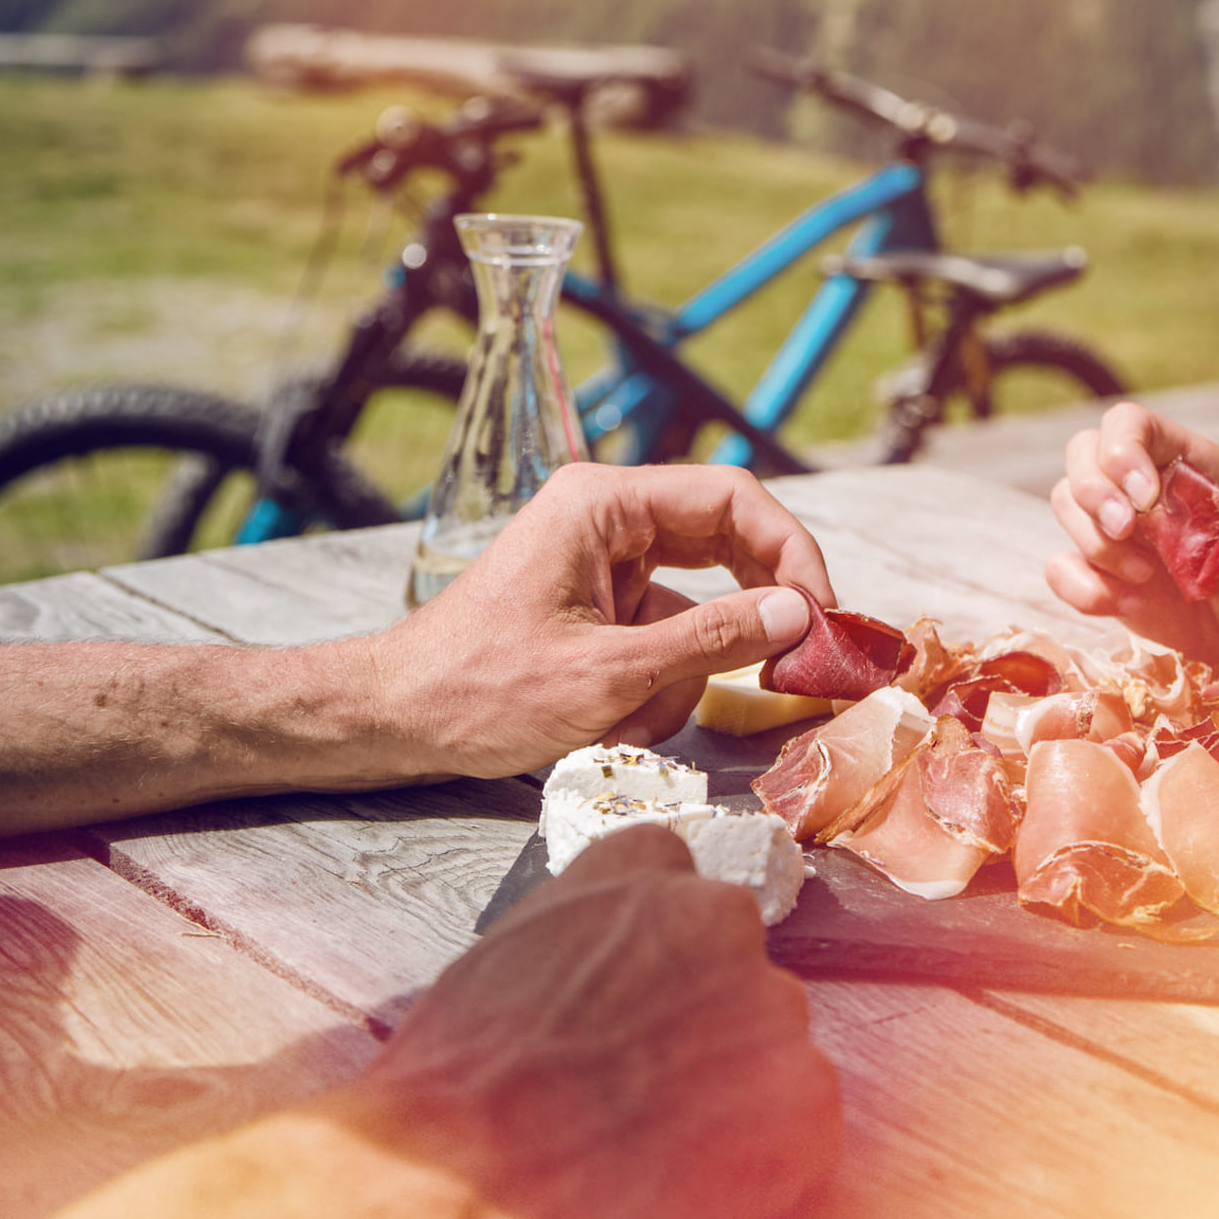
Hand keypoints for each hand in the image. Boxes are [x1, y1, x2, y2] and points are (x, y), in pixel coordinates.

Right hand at [350, 827, 840, 1218]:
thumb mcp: (507, 950)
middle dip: (702, 1025)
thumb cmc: (460, 1078)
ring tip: (654, 1152)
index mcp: (645, 868)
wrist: (467, 1177)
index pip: (681, 888)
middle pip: (735, 969)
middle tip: (642, 1094)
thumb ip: (585, 938)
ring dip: (732, 1094)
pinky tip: (688, 1190)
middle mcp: (722, 915)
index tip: (633, 1009)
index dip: (657, 961)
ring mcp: (773, 1005)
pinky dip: (761, 1165)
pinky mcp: (806, 1100)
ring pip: (769, 1049)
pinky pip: (799, 1129)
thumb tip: (607, 979)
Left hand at [375, 460, 830, 776]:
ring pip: (695, 603)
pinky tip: (614, 721)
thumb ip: (712, 639)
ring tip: (630, 716)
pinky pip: (663, 634)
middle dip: (750, 613)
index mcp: (603, 502)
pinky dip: (657, 685)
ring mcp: (601, 562)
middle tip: (795, 664)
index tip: (823, 611)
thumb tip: (799, 613)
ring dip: (684, 670)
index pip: (730, 496)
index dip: (790, 549)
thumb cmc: (482, 690)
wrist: (395, 720)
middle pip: (722, 542)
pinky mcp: (596, 606)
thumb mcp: (611, 674)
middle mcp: (606, 516)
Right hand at [1047, 405, 1218, 663]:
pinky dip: (1084, 589)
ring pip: (1065, 504)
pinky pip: (1060, 567)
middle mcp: (1138, 482)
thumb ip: (1216, 519)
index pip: (1131, 424)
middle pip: (1082, 450)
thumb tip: (1167, 509)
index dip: (1123, 450)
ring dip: (1097, 544)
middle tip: (1125, 529)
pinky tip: (1128, 604)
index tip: (1144, 497)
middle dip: (1093, 490)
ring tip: (1144, 577)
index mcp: (1182, 458)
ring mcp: (1112, 525)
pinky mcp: (1096, 570)